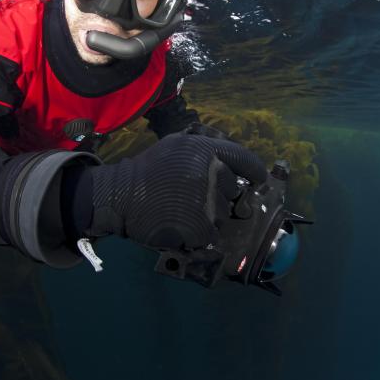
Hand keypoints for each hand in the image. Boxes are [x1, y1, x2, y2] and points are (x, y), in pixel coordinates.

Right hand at [86, 132, 266, 248]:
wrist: (120, 196)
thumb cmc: (148, 170)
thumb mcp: (176, 145)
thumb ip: (206, 151)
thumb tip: (233, 165)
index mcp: (205, 150)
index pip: (243, 159)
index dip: (254, 170)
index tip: (258, 178)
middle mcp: (210, 172)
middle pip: (232, 191)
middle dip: (217, 195)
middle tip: (191, 196)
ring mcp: (206, 201)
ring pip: (222, 214)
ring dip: (207, 216)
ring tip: (180, 210)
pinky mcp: (200, 227)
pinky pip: (210, 234)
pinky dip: (197, 233)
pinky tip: (178, 223)